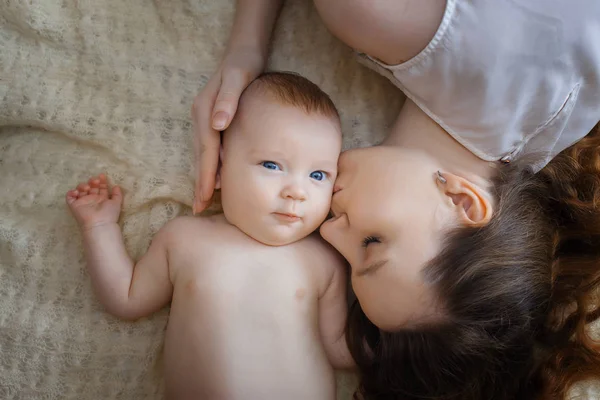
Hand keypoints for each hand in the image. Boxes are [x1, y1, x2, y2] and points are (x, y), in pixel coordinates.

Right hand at [66, 173, 122, 230]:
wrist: (99, 223)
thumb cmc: (109, 213)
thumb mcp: (116, 203)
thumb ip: (117, 194)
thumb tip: (116, 186)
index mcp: (102, 199)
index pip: (100, 188)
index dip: (102, 181)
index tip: (102, 176)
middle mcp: (92, 200)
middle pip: (90, 187)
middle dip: (92, 182)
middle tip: (95, 181)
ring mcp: (83, 202)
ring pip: (80, 190)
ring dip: (82, 186)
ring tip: (87, 188)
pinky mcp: (74, 205)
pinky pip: (69, 197)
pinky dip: (71, 193)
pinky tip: (77, 192)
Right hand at [191, 47, 264, 213]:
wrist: (244, 53)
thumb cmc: (244, 66)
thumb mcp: (238, 77)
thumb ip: (228, 100)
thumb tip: (218, 124)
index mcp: (205, 111)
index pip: (206, 150)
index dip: (205, 175)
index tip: (204, 197)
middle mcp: (202, 117)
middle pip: (202, 155)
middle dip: (201, 182)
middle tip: (199, 207)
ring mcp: (206, 119)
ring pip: (205, 153)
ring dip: (206, 176)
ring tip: (206, 199)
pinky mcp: (213, 120)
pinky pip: (211, 146)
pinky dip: (213, 163)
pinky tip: (218, 176)